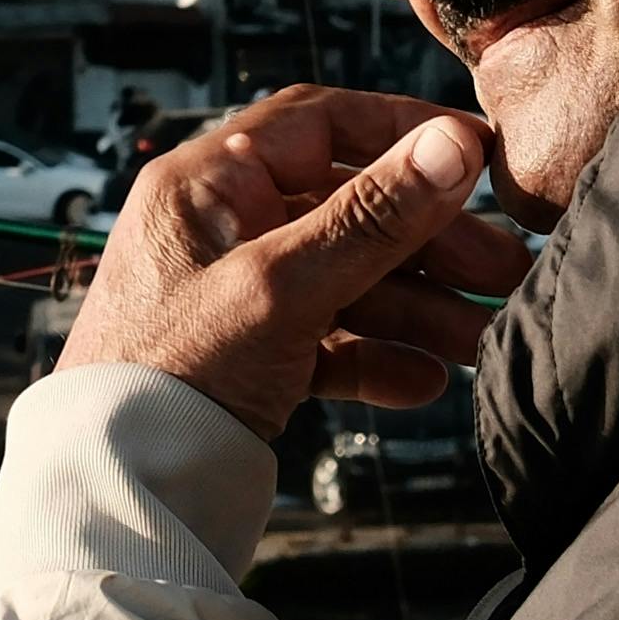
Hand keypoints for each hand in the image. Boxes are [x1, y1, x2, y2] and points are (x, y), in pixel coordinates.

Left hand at [60, 87, 524, 440]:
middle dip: (429, 242)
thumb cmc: (170, 376)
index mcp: (206, 183)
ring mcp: (232, 294)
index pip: (317, 124)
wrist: (115, 494)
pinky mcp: (242, 358)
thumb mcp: (280, 287)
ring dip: (416, 309)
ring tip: (480, 342)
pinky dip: (374, 357)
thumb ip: (371, 218)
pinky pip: (323, 340)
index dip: (402, 133)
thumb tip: (450, 145)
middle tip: (503, 272)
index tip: (478, 155)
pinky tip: (424, 383)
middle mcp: (218, 228)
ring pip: (343, 280)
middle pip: (345, 210)